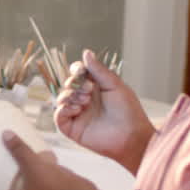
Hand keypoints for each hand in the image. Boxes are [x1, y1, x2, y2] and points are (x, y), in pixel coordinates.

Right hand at [55, 50, 152, 170]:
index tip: (81, 71)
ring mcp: (77, 114)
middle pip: (67, 84)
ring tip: (85, 102)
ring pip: (61, 98)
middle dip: (75, 84)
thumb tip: (86, 52)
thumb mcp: (115, 85)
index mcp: (95, 88)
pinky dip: (64, 109)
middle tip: (89, 90)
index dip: (76, 69)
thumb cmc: (128, 112)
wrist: (131, 136)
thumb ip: (99, 70)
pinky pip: (58, 115)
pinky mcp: (72, 128)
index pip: (78, 73)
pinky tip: (78, 110)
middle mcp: (85, 100)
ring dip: (70, 96)